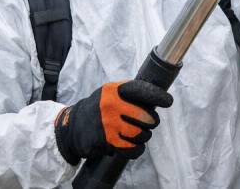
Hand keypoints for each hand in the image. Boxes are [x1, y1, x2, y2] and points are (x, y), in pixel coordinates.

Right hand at [54, 80, 172, 164]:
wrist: (71, 127)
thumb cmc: (98, 108)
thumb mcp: (110, 93)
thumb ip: (129, 93)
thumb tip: (156, 97)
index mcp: (113, 91)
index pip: (141, 90)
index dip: (158, 96)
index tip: (168, 101)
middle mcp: (111, 106)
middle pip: (145, 117)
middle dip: (152, 121)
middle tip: (150, 122)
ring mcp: (107, 125)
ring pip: (140, 134)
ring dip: (144, 136)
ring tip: (141, 134)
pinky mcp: (105, 142)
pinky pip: (131, 149)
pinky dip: (136, 149)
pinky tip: (135, 146)